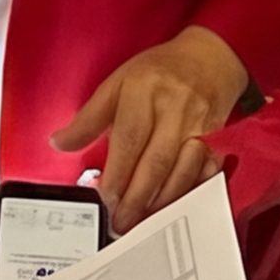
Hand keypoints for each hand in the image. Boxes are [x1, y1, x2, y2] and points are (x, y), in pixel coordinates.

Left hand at [59, 26, 250, 227]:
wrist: (210, 58)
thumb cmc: (159, 72)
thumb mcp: (117, 83)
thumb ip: (89, 118)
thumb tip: (60, 143)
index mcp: (143, 90)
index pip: (128, 139)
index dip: (116, 174)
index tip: (104, 198)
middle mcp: (173, 108)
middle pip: (155, 161)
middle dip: (136, 198)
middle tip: (120, 222)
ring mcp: (200, 125)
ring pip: (182, 172)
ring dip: (161, 202)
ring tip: (142, 221)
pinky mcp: (219, 139)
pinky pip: (206, 173)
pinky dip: (189, 193)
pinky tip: (174, 207)